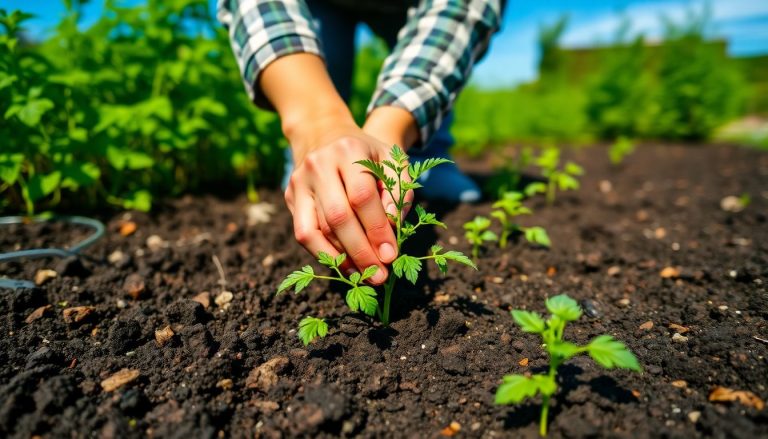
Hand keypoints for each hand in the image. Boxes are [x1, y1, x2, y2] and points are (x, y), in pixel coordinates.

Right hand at [259, 54, 417, 282]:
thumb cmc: (367, 154)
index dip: (377, 230)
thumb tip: (394, 227)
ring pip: (316, 229)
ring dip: (342, 258)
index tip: (391, 255)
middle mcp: (319, 165)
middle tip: (379, 276)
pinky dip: (323, 254)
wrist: (326, 134)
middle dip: (360, 251)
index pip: (362, 197)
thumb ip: (399, 190)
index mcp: (348, 151)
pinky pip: (304, 232)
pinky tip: (343, 266)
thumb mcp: (391, 160)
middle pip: (337, 217)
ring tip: (363, 276)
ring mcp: (299, 182)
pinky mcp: (290, 197)